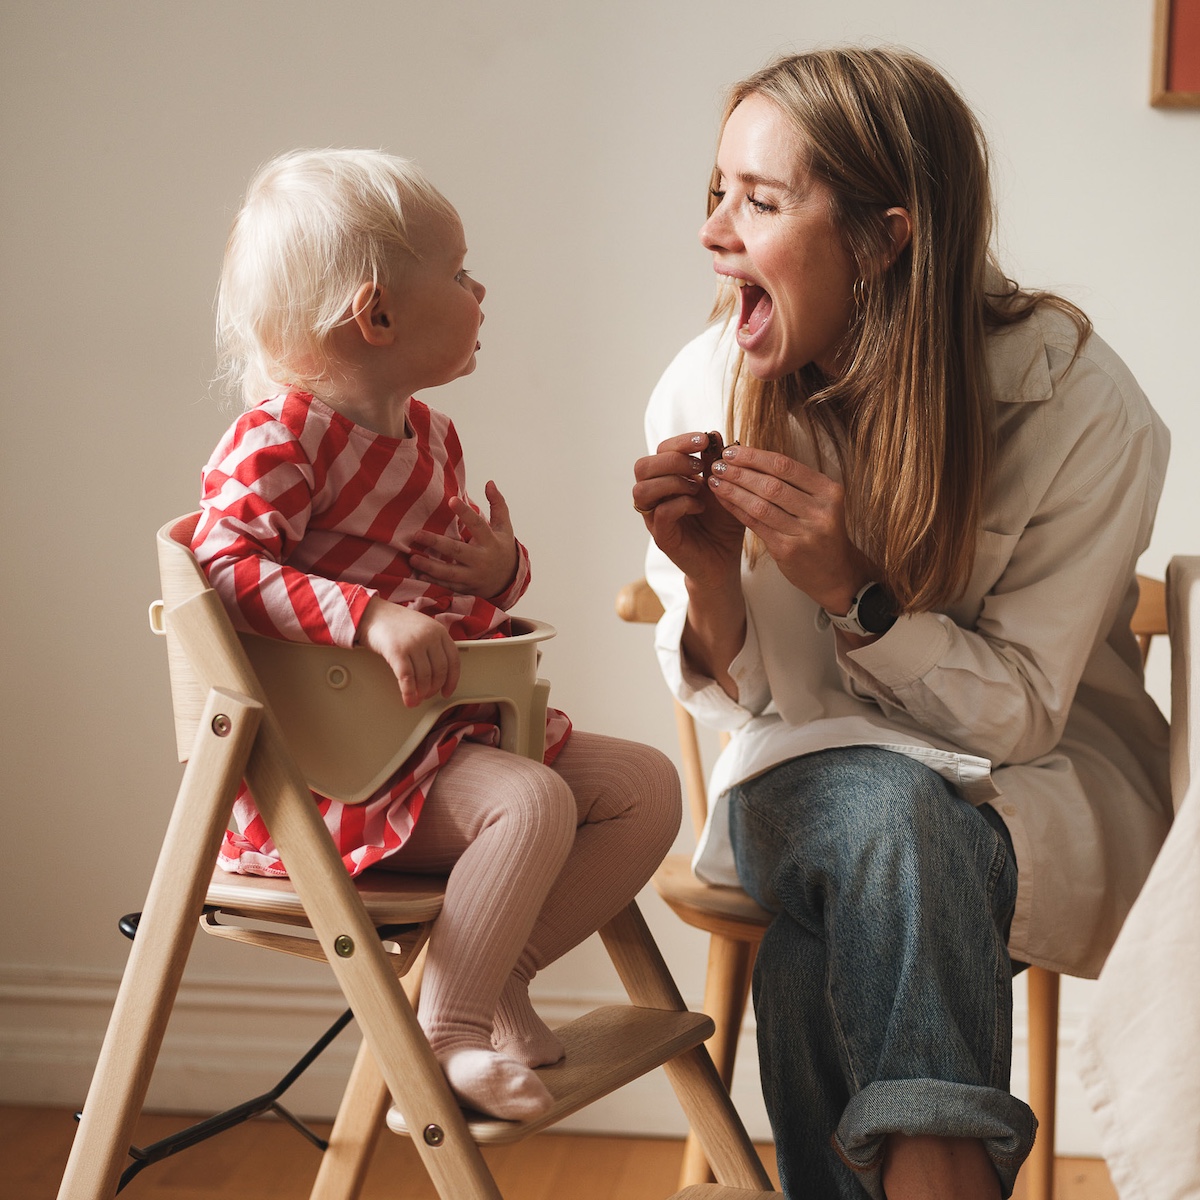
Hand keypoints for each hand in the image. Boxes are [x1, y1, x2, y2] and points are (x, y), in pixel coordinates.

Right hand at [356, 598, 459, 706]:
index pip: (454, 660)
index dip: (452, 680)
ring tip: (416, 698)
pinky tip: (408, 699)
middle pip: (440, 671)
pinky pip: (407, 678)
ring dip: (421, 693)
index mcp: (439, 631)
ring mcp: (414, 643)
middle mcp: (430, 636)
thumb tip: (438, 674)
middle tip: (428, 695)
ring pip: (424, 677)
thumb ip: (434, 645)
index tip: (447, 691)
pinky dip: (408, 693)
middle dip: (434, 688)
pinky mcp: (397, 651)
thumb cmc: (395, 623)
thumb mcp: (423, 627)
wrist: (372, 613)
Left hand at [409, 481, 518, 599]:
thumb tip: (490, 482)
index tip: (451, 500)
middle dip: (437, 543)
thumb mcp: (504, 527)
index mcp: (491, 542)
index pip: (478, 525)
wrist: (508, 581)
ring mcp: (473, 576)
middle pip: (458, 550)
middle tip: (417, 534)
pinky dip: (433, 580)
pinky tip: (419, 574)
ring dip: (430, 566)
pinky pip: (447, 585)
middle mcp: (482, 560)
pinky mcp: (466, 588)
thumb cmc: (501, 548)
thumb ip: (498, 505)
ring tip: (412, 558)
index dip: (466, 513)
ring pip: (449, 572)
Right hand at [632, 432, 746, 589]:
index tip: (705, 439)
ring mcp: (655, 518)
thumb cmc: (722, 522)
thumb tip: (713, 433)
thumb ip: (716, 462)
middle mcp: (655, 497)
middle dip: (672, 459)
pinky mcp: (663, 537)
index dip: (680, 441)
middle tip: (699, 465)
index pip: (659, 450)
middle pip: (642, 466)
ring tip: (698, 486)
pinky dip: (682, 503)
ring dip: (672, 481)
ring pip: (642, 490)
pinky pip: (661, 513)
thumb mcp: (724, 486)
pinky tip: (700, 505)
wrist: (725, 559)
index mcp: (666, 479)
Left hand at [704, 443, 874, 613]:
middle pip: (772, 484)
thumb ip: (792, 482)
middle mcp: (821, 510)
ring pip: (761, 504)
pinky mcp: (789, 550)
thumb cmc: (819, 531)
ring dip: (733, 490)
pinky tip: (722, 500)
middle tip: (717, 464)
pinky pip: (756, 524)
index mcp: (829, 490)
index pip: (785, 466)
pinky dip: (736, 509)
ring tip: (714, 480)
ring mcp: (806, 532)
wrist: (834, 572)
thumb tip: (749, 455)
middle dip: (740, 472)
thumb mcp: (818, 502)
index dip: (754, 456)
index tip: (731, 450)